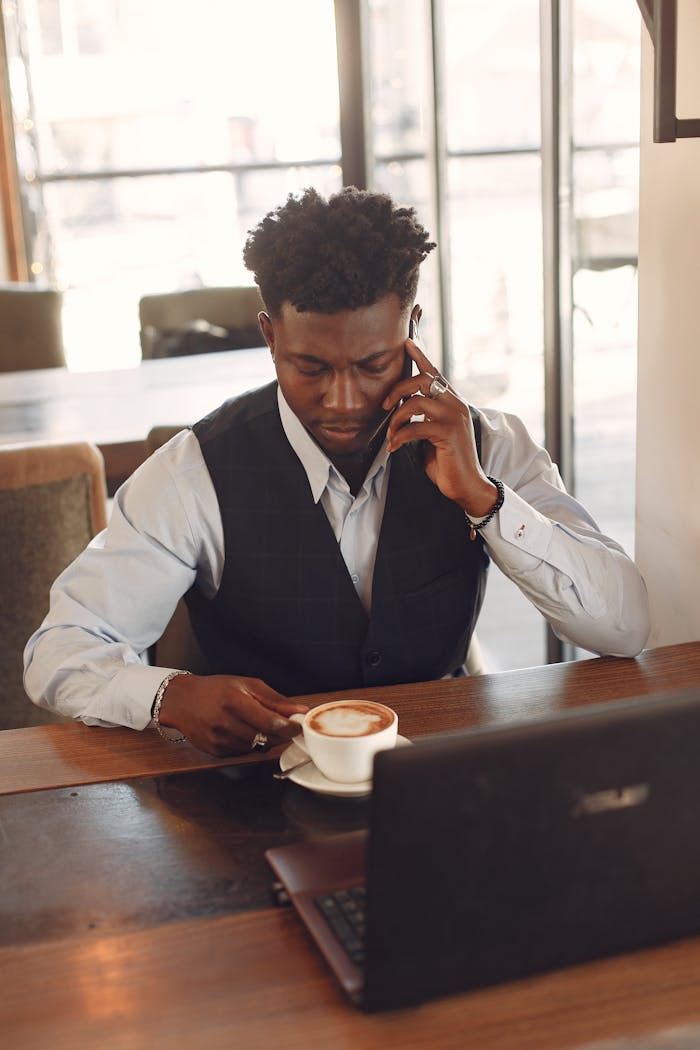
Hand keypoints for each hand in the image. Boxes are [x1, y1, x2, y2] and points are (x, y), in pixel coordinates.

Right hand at [158, 672, 307, 756]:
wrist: (182, 701)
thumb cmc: (216, 689)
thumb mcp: (247, 685)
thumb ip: (275, 700)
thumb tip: (300, 710)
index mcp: (235, 702)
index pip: (270, 723)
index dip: (289, 727)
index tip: (299, 725)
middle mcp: (225, 723)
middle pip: (266, 738)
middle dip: (281, 734)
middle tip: (285, 725)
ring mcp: (219, 740)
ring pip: (256, 747)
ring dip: (265, 739)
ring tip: (257, 723)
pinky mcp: (216, 752)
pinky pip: (243, 752)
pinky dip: (250, 744)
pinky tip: (242, 730)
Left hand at [384, 335, 497, 516]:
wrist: (467, 485)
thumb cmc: (447, 460)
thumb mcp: (432, 434)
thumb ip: (422, 418)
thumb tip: (400, 410)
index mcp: (452, 401)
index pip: (435, 372)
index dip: (421, 355)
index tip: (407, 341)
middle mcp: (455, 404)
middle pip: (422, 380)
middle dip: (398, 390)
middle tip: (385, 406)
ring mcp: (454, 417)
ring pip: (416, 402)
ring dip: (396, 419)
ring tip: (391, 435)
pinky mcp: (449, 433)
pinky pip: (415, 427)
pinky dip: (400, 437)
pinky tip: (394, 447)